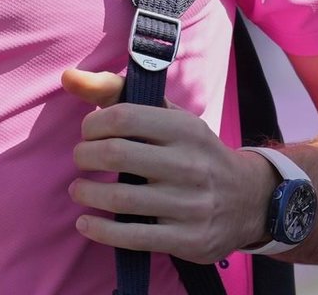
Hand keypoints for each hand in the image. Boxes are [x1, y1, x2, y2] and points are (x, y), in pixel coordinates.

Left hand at [62, 67, 275, 263]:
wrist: (250, 200)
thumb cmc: (194, 152)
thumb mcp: (169, 116)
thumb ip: (117, 93)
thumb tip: (68, 77)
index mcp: (185, 129)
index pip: (123, 116)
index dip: (93, 124)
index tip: (88, 132)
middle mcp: (190, 164)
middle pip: (116, 155)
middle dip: (85, 156)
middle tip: (81, 159)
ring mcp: (191, 205)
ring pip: (120, 198)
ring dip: (86, 193)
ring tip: (79, 190)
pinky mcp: (189, 239)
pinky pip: (133, 237)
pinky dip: (100, 230)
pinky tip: (86, 223)